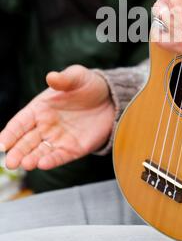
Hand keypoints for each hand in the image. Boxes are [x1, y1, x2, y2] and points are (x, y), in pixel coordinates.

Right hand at [0, 66, 114, 170]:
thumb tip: (51, 76)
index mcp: (39, 109)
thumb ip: (64, 79)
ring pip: (39, 152)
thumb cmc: (89, 85)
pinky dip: (51, 161)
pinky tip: (43, 164)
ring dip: (31, 159)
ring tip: (26, 164)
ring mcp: (58, 138)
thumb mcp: (77, 77)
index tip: (1, 144)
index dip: (9, 134)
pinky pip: (59, 156)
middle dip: (16, 152)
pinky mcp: (73, 148)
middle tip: (10, 162)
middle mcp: (45, 126)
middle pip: (25, 141)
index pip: (19, 123)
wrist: (112, 99)